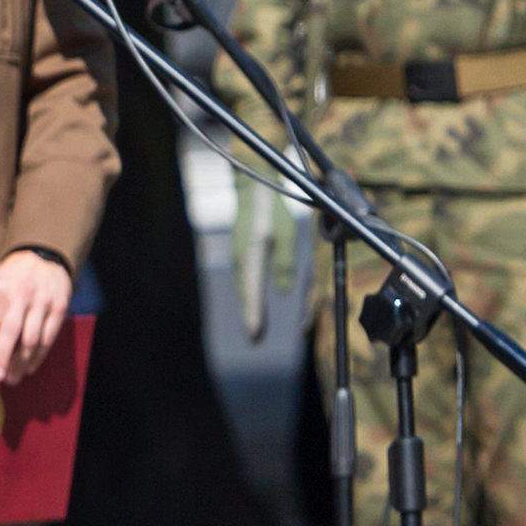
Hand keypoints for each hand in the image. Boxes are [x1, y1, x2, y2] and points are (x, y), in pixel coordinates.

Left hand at [0, 248, 75, 383]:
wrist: (43, 254)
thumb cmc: (12, 275)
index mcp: (4, 290)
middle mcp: (24, 296)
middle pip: (16, 334)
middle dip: (8, 359)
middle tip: (2, 379)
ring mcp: (44, 301)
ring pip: (35, 338)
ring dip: (25, 361)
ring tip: (15, 377)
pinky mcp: (60, 307)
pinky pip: (50, 336)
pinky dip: (41, 354)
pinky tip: (31, 365)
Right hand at [230, 167, 290, 342]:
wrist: (252, 186)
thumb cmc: (271, 208)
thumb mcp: (285, 233)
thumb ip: (285, 262)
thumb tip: (284, 292)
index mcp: (252, 257)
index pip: (252, 293)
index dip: (254, 316)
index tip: (255, 336)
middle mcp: (242, 260)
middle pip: (246, 295)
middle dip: (251, 317)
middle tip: (255, 339)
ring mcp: (240, 257)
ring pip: (246, 288)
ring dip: (251, 307)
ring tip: (256, 326)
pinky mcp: (243, 253)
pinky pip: (246, 279)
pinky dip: (251, 293)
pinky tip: (255, 300)